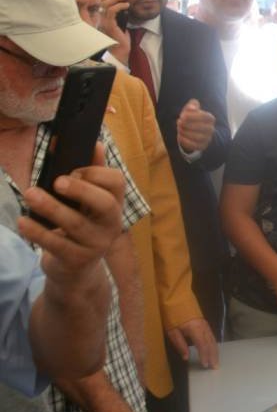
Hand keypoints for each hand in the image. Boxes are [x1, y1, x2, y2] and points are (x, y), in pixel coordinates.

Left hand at [17, 143, 122, 285]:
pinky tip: (22, 222)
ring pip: (76, 224)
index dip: (96, 173)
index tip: (71, 171)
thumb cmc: (79, 225)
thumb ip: (91, 172)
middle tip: (57, 181)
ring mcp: (96, 244)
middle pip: (104, 204)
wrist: (75, 269)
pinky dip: (38, 232)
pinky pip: (57, 244)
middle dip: (81, 190)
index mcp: (114, 203)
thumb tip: (94, 142)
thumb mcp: (86, 201)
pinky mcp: (78, 260)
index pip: (117, 182)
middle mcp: (111, 223)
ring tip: (29, 194)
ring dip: (51, 208)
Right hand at [99, 0, 129, 59]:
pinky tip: (127, 5)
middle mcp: (97, 18)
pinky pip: (112, 11)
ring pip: (106, 3)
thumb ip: (115, 13)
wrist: (120, 51)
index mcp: (98, 16)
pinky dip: (120, 6)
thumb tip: (120, 2)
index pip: (97, 0)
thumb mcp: (118, 22)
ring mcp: (101, 21)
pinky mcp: (108, 24)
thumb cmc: (119, 38)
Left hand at [166, 318, 218, 368]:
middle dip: (213, 356)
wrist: (176, 297)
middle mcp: (203, 327)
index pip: (202, 345)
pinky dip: (213, 345)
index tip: (205, 365)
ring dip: (215, 351)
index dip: (205, 356)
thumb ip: (180, 344)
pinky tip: (213, 350)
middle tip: (215, 367)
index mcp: (195, 328)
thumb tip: (186, 357)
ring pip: (213, 339)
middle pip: (211, 343)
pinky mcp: (204, 323)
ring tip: (216, 361)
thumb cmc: (171, 314)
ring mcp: (205, 324)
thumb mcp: (172, 330)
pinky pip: (211, 336)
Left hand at [176, 99, 214, 153]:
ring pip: (197, 137)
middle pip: (200, 127)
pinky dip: (185, 141)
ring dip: (185, 133)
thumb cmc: (192, 118)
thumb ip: (192, 105)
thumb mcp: (192, 109)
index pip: (204, 116)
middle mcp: (211, 129)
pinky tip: (179, 136)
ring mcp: (208, 138)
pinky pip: (194, 145)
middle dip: (187, 125)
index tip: (182, 116)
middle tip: (179, 123)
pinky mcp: (202, 146)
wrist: (195, 131)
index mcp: (210, 118)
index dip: (192, 116)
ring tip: (179, 129)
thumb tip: (191, 108)